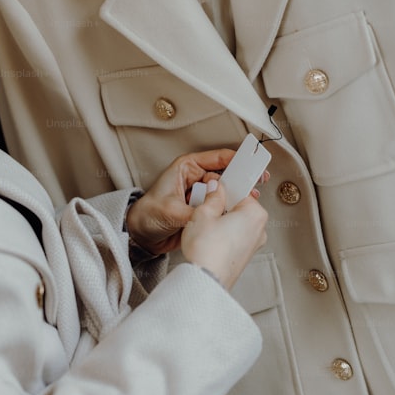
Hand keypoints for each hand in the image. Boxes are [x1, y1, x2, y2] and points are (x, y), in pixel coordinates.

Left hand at [126, 149, 266, 254]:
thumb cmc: (146, 214)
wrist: (141, 236)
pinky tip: (233, 213)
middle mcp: (195, 179)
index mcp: (186, 168)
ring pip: (225, 192)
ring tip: (244, 202)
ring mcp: (200, 195)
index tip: (251, 163)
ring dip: (234, 198)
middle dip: (239, 181)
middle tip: (254, 185)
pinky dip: (228, 210)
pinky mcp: (204, 210)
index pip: (217, 158)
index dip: (236, 159)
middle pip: (224, 175)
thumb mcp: (170, 210)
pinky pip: (221, 207)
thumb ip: (193, 211)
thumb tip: (210, 213)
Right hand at [180, 180, 268, 289]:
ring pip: (236, 223)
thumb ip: (213, 197)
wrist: (206, 280)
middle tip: (205, 209)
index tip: (214, 190)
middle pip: (240, 208)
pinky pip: (234, 237)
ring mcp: (253, 245)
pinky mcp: (244, 257)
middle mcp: (259, 230)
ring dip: (221, 221)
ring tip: (205, 226)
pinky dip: (223, 235)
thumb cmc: (208, 251)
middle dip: (223, 207)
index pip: (242, 191)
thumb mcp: (204, 213)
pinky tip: (208, 238)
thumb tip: (216, 189)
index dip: (224, 190)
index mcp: (255, 214)